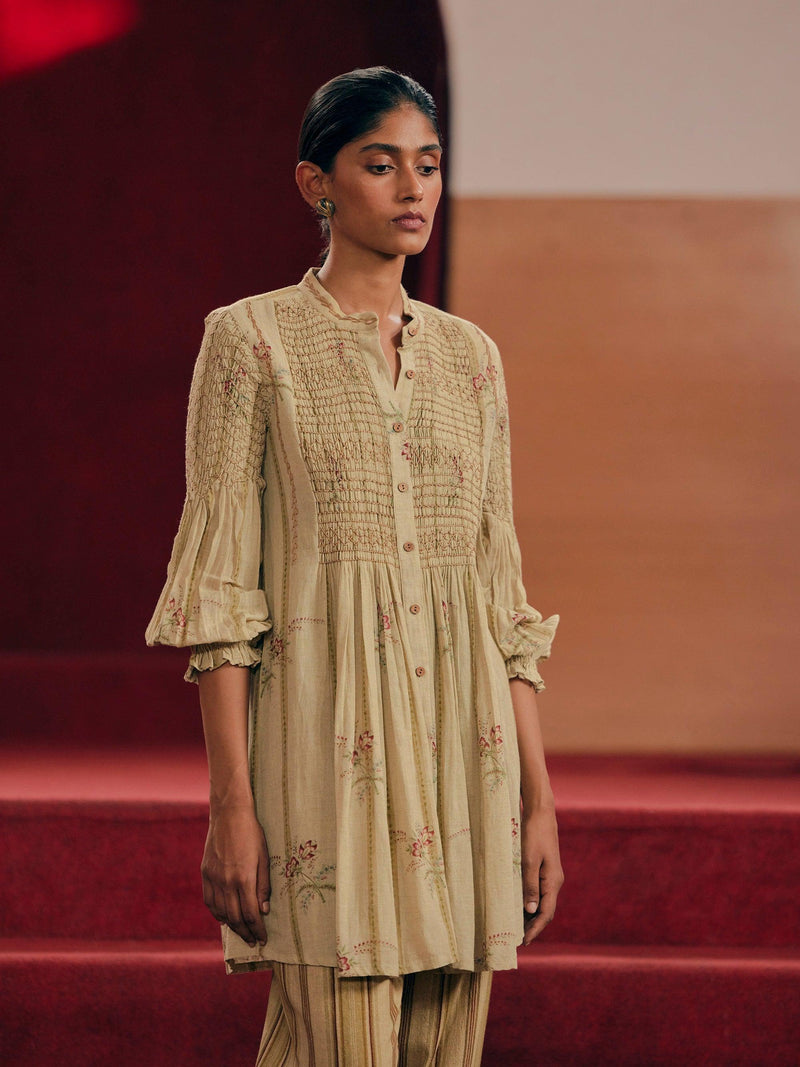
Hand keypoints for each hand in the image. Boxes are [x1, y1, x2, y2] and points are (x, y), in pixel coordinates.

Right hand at [201, 803, 270, 947]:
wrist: (229, 814)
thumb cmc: (252, 833)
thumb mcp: (264, 857)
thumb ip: (264, 885)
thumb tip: (263, 910)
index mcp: (244, 878)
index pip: (251, 914)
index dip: (258, 929)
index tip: (263, 938)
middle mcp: (226, 881)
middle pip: (235, 917)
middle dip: (246, 932)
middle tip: (253, 941)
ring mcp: (213, 878)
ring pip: (220, 912)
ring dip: (231, 926)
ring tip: (241, 932)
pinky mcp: (205, 873)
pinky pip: (209, 901)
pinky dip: (216, 913)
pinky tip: (224, 918)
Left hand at [521, 804, 563, 943]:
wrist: (540, 813)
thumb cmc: (533, 835)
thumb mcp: (529, 860)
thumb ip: (529, 886)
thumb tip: (530, 911)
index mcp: (553, 882)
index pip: (546, 913)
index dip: (535, 929)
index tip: (523, 942)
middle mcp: (555, 882)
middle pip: (546, 911)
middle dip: (534, 926)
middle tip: (518, 940)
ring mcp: (551, 876)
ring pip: (542, 902)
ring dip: (532, 916)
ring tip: (516, 927)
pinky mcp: (545, 869)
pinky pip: (539, 892)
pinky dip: (530, 903)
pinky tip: (519, 905)